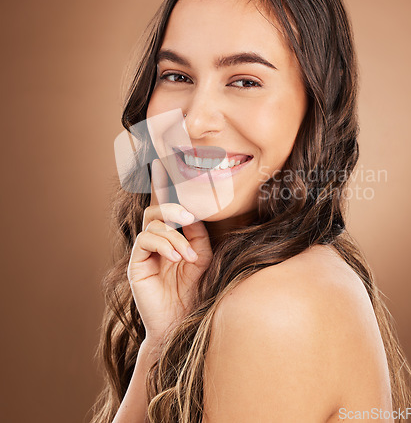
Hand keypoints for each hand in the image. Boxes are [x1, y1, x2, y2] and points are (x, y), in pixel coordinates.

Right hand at [127, 158, 213, 342]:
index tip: (161, 158)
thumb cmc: (196, 289)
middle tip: (189, 215)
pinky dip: (164, 245)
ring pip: (153, 223)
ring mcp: (145, 250)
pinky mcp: (137, 263)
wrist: (183, 322)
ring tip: (188, 255)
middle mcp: (157, 239)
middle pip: (157, 208)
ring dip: (175, 235)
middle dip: (173, 207)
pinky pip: (146, 240)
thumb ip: (198, 233)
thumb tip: (192, 211)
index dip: (162, 182)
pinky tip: (178, 258)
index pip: (166, 204)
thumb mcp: (203, 256)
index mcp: (174, 234)